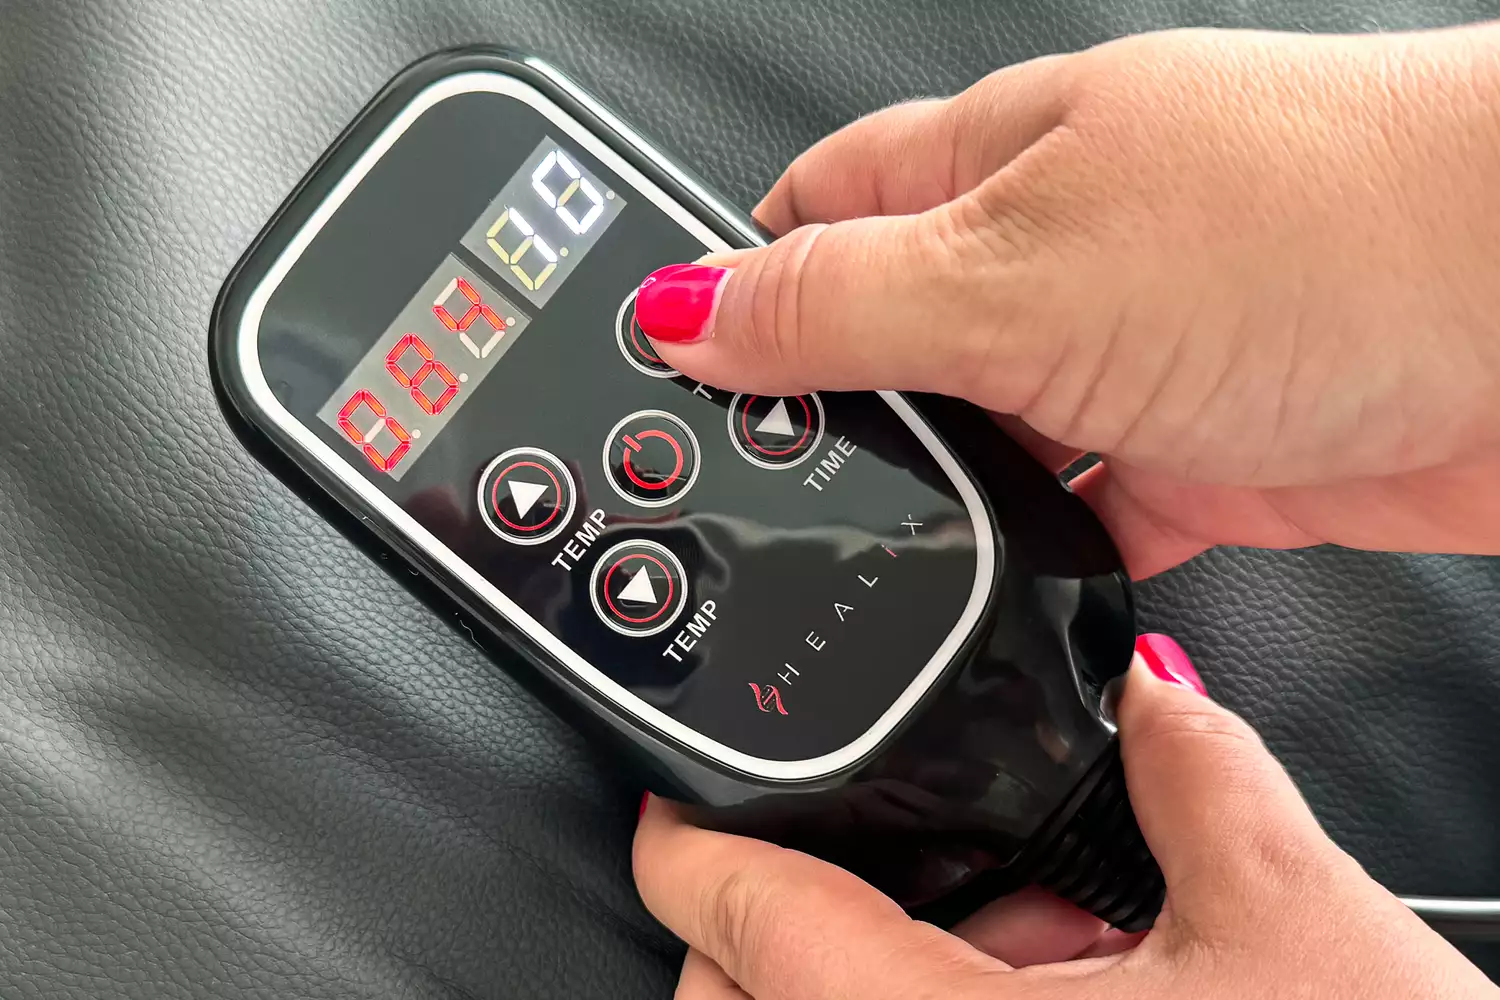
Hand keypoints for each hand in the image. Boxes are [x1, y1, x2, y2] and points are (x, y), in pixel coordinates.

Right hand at [633, 26, 1499, 576]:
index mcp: (991, 165)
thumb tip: (685, 310)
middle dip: (835, 419)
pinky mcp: (1194, 452)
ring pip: (983, 446)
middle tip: (787, 491)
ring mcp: (1124, 355)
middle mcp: (1053, 252)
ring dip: (950, 501)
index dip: (732, 291)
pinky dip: (1047, 562)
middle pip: (889, 344)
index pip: (811, 215)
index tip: (676, 382)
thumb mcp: (1022, 268)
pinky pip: (1082, 521)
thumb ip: (842, 303)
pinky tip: (1026, 588)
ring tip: (916, 549)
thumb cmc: (1323, 224)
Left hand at [633, 637, 1496, 999]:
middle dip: (761, 921)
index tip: (674, 800)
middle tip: (839, 846)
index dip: (690, 844)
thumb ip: (1203, 779)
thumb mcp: (1304, 933)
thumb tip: (1159, 693)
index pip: (745, 925)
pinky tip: (1057, 985)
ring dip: (864, 971)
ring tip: (999, 921)